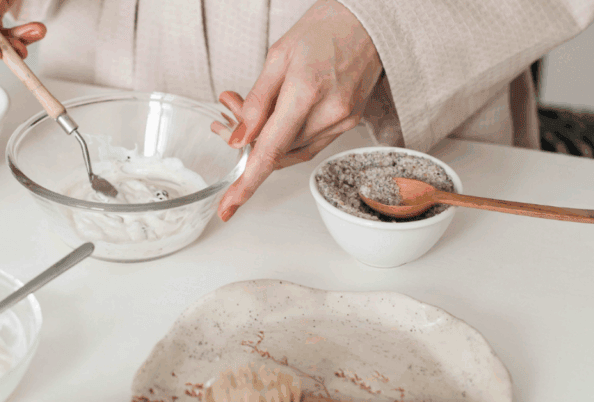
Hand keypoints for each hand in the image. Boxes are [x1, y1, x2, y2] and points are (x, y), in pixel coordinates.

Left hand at [213, 0, 381, 221]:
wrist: (369, 22)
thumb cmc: (323, 29)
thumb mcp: (278, 57)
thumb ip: (256, 102)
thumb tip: (238, 140)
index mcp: (306, 93)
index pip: (269, 151)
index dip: (246, 184)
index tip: (228, 208)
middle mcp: (328, 114)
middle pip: (276, 151)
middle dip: (245, 141)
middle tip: (225, 114)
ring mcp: (341, 122)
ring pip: (291, 151)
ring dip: (263, 140)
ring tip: (241, 110)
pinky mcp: (348, 123)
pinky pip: (308, 143)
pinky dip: (285, 138)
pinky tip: (271, 119)